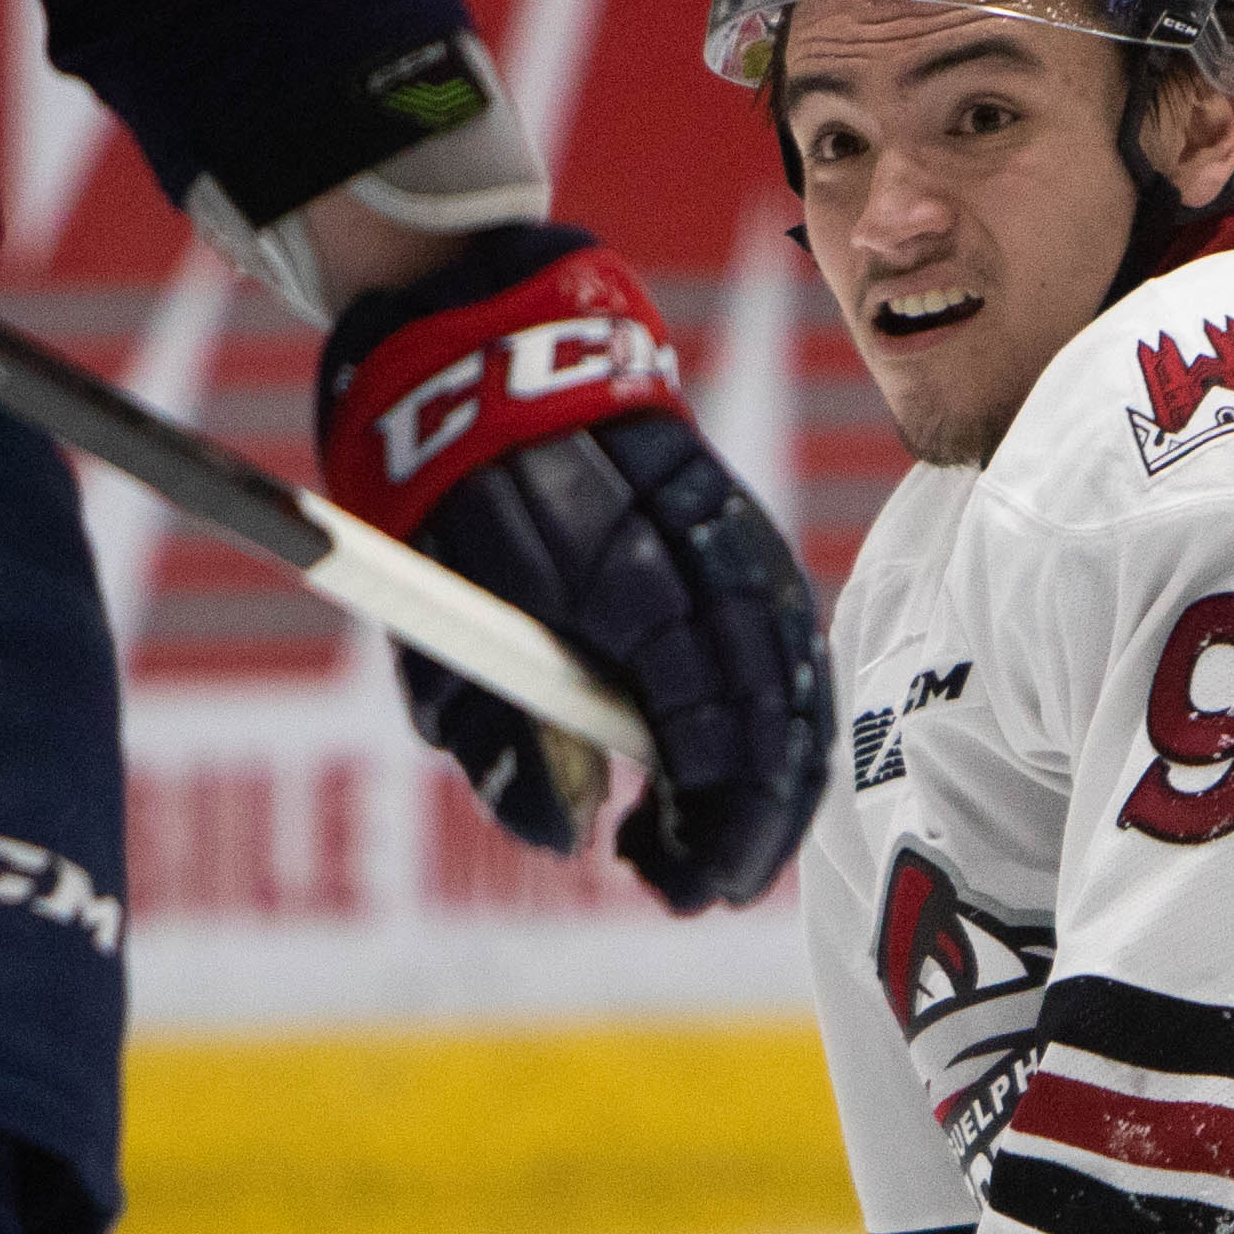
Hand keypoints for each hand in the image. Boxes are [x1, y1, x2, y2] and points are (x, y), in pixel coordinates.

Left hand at [316, 224, 832, 906]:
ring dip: (774, 772)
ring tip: (723, 840)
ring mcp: (731, 532)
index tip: (678, 889)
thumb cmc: (440, 493)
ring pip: (796, 675)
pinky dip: (782, 704)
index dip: (709, 827)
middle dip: (752, 820)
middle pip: (771, 717)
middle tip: (699, 889)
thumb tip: (568, 838)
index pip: (709, 736)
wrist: (480, 344)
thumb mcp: (437, 635)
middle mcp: (700, 560)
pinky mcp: (738, 517)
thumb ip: (502, 741)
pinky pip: (790, 627)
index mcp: (626, 589)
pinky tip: (747, 753)